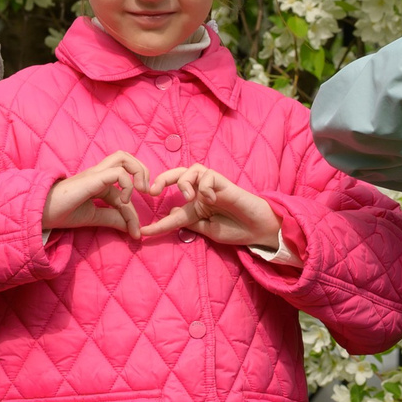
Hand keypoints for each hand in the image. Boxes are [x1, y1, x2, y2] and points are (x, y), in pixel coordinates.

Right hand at [43, 150, 153, 236]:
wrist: (40, 212)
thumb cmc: (61, 213)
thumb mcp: (92, 217)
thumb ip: (111, 219)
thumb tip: (130, 227)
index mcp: (98, 182)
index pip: (124, 187)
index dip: (133, 212)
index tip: (135, 234)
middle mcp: (98, 174)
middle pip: (126, 157)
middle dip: (143, 172)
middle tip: (147, 193)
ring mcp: (95, 174)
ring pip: (123, 157)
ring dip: (139, 172)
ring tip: (141, 192)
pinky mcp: (93, 178)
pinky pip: (118, 172)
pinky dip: (128, 185)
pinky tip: (124, 202)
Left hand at [143, 164, 283, 251]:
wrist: (258, 230)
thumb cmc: (236, 230)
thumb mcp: (206, 230)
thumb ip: (189, 222)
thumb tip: (169, 213)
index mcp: (195, 205)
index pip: (171, 210)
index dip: (158, 222)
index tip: (143, 232)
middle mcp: (201, 192)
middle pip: (177, 175)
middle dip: (162, 179)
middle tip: (151, 191)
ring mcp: (212, 186)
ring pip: (191, 169)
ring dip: (184, 181)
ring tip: (188, 197)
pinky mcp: (224, 182)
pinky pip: (209, 175)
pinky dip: (205, 185)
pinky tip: (210, 198)